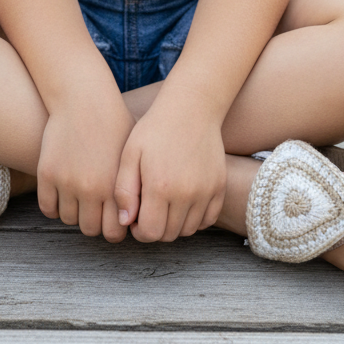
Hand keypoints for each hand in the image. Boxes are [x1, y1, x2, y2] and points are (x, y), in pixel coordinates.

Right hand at [37, 90, 135, 241]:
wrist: (83, 98)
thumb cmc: (114, 124)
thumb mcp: (133, 155)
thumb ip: (135, 188)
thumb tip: (136, 218)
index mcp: (117, 186)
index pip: (114, 232)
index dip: (114, 228)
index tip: (113, 219)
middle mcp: (92, 189)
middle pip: (90, 230)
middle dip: (94, 223)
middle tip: (95, 210)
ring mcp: (67, 182)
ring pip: (68, 220)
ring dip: (74, 212)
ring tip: (80, 198)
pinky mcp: (47, 174)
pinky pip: (48, 208)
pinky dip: (54, 206)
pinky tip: (63, 193)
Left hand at [114, 97, 226, 242]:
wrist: (192, 108)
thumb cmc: (155, 129)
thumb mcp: (130, 154)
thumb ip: (124, 190)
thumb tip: (125, 222)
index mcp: (160, 187)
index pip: (150, 233)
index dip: (139, 230)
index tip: (135, 217)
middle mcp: (186, 194)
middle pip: (169, 235)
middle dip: (154, 228)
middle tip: (148, 210)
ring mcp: (206, 191)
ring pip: (188, 230)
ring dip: (174, 225)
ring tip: (164, 205)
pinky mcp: (219, 187)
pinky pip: (207, 220)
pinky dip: (194, 219)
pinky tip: (182, 203)